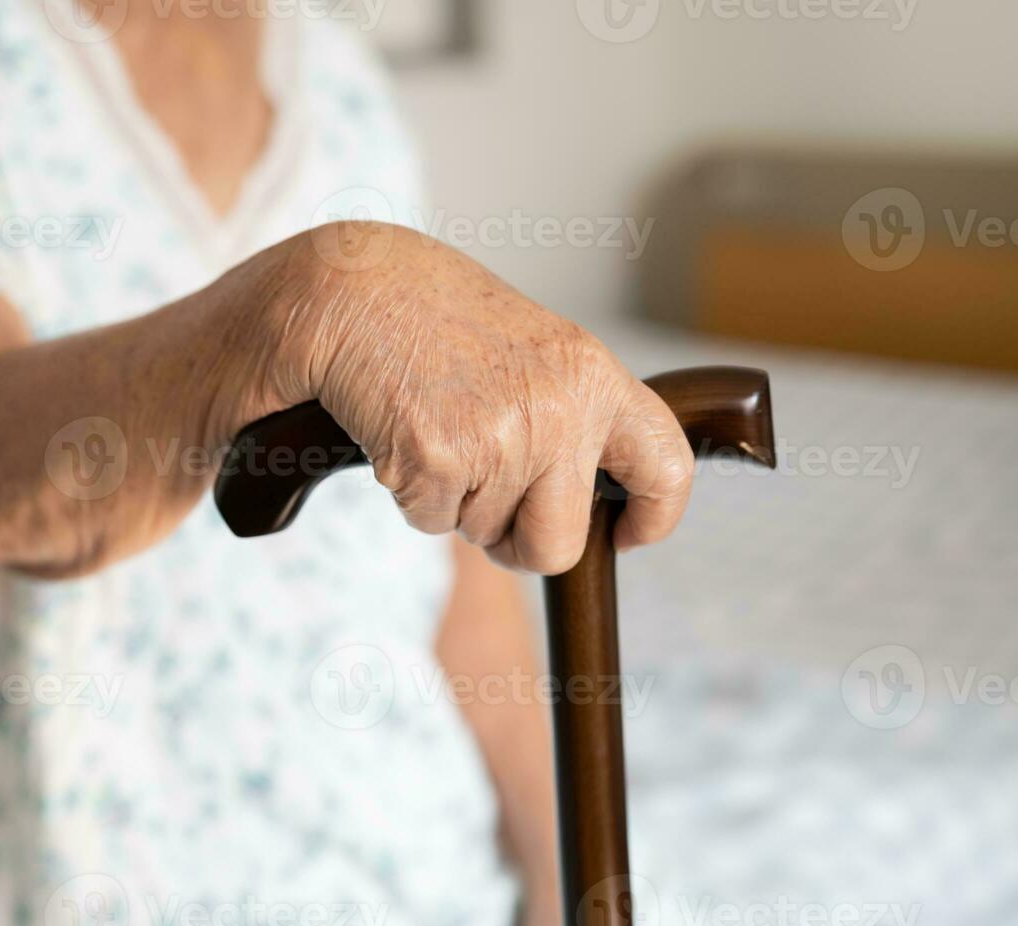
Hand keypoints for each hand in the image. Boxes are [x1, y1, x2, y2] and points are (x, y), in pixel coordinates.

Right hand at [231, 223, 694, 573]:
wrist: (352, 289)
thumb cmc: (436, 318)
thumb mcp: (533, 351)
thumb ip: (571, 414)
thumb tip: (588, 502)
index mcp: (593, 377)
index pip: (664, 466)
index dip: (654, 517)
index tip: (628, 534)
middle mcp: (560, 410)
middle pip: (559, 545)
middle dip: (518, 542)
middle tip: (485, 501)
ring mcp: (501, 437)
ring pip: (485, 535)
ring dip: (455, 503)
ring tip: (434, 429)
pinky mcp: (439, 460)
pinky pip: (431, 522)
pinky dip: (411, 494)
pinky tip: (402, 433)